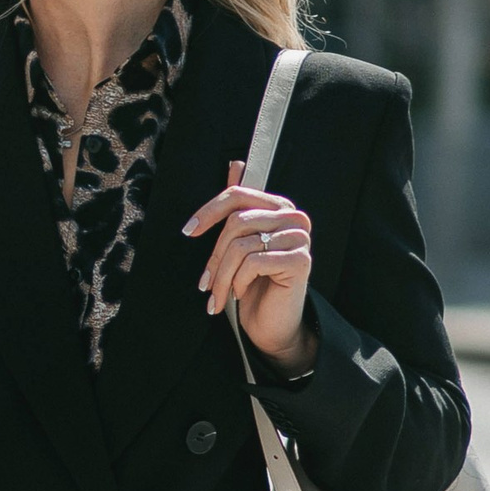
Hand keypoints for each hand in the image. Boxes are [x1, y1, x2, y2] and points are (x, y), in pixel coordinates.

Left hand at [185, 160, 317, 374]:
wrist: (273, 325)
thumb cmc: (255, 285)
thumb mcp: (240, 245)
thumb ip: (240, 206)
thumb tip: (235, 165)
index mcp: (279, 207)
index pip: (238, 194)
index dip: (209, 211)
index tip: (188, 231)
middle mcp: (294, 217)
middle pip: (236, 222)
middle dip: (214, 257)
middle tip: (205, 283)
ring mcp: (300, 238)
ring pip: (241, 245)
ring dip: (221, 276)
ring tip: (218, 295)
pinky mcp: (300, 261)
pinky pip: (253, 262)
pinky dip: (238, 282)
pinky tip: (239, 294)